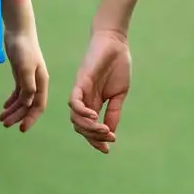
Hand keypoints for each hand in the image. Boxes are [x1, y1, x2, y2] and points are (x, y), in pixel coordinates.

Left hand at [0, 26, 48, 131]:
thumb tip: (28, 104)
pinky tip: (5, 106)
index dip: (31, 118)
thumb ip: (28, 86)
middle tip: (5, 125)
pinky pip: (18, 93)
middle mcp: (37, 83)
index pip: (39, 105)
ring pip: (23, 100)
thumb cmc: (24, 50)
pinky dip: (12, 101)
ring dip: (13, 110)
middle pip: (29, 105)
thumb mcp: (26, 68)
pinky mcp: (21, 74)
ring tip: (1, 119)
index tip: (22, 129)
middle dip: (19, 116)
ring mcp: (29, 79)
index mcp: (42, 82)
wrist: (19, 33)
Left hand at [69, 29, 131, 153]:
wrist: (115, 43)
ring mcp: (80, 92)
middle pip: (80, 127)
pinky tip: (94, 117)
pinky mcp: (80, 83)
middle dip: (93, 137)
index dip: (96, 140)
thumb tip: (110, 131)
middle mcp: (84, 101)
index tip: (107, 150)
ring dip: (88, 127)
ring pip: (75, 118)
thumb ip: (114, 111)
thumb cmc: (118, 65)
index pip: (89, 127)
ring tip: (103, 129)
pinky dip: (82, 112)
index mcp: (93, 103)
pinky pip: (74, 102)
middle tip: (108, 139)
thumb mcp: (119, 93)